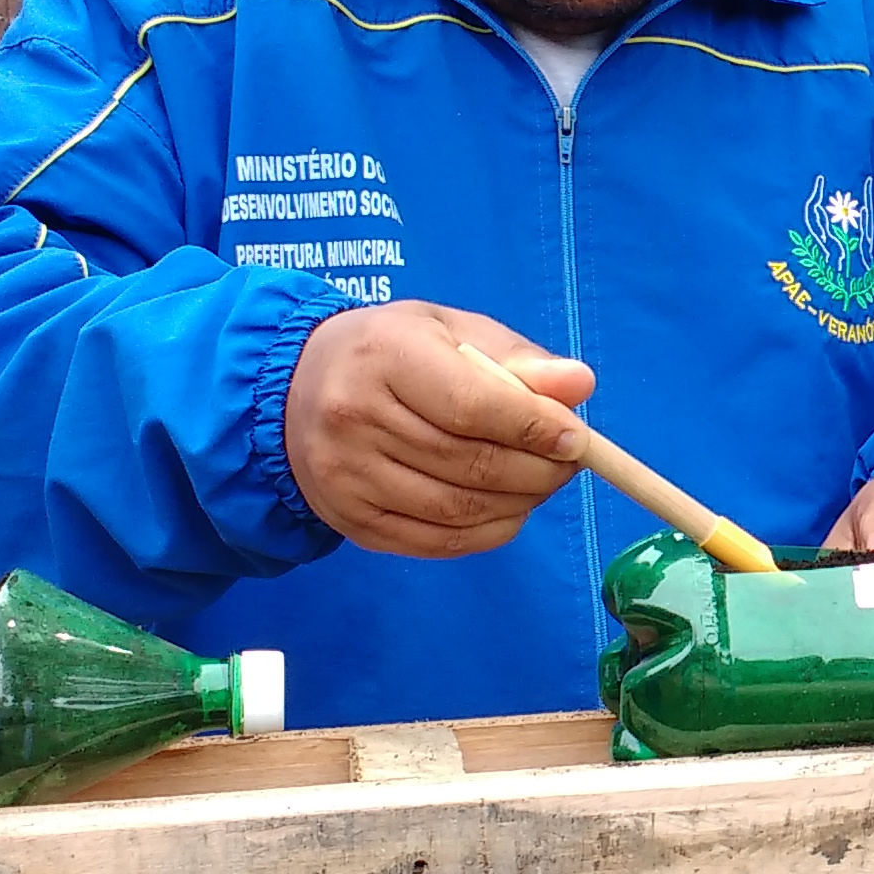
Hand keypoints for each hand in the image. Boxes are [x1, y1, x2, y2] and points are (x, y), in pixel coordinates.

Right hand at [285, 301, 590, 558]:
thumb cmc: (390, 353)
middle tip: (568, 462)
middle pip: (468, 463)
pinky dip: (487, 532)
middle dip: (537, 470)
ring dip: (519, 503)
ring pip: (457, 509)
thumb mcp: (449, 331)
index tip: (575, 437)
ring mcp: (347, 477)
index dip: (532, 426)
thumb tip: (580, 385)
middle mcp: (354, 418)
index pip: (470, 404)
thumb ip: (517, 358)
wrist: (293, 391)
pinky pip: (437, 541)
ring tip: (541, 482)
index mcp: (383, 356)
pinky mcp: (351, 521)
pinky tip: (508, 509)